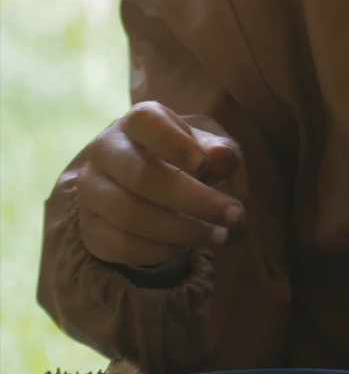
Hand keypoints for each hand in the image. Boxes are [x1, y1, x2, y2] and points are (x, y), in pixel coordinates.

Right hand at [74, 102, 244, 267]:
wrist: (146, 189)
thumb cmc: (185, 160)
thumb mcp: (208, 150)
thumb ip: (220, 152)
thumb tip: (223, 159)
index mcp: (136, 122)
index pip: (145, 122)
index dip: (173, 143)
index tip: (203, 164)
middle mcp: (104, 151)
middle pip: (141, 176)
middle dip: (195, 200)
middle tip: (235, 216)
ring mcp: (90, 190)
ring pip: (130, 215)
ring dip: (182, 230)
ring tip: (218, 235)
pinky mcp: (88, 227)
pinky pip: (121, 245)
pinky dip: (160, 251)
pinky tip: (186, 247)